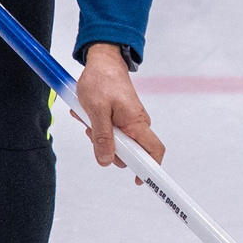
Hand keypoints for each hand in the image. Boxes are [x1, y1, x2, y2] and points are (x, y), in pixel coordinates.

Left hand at [76, 43, 163, 171]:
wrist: (103, 61)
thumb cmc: (101, 81)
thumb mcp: (96, 111)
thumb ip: (101, 137)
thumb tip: (105, 160)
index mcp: (137, 123)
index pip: (154, 151)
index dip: (150, 170)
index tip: (140, 181)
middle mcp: (137, 125)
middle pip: (129, 152)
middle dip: (108, 149)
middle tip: (91, 132)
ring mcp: (129, 122)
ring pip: (116, 142)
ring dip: (99, 136)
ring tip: (87, 118)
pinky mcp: (121, 118)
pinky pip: (111, 131)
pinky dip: (98, 127)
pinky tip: (88, 115)